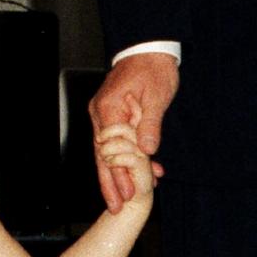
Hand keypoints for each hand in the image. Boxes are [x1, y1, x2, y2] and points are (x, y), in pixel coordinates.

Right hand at [89, 52, 178, 211]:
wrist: (149, 50)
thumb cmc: (152, 68)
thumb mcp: (156, 97)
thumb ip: (150, 124)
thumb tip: (147, 150)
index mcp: (108, 109)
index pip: (109, 149)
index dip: (118, 173)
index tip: (127, 192)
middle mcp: (101, 114)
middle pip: (102, 156)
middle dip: (110, 183)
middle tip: (116, 206)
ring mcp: (104, 116)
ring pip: (106, 153)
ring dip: (118, 175)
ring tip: (124, 198)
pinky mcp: (113, 116)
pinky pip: (116, 143)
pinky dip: (126, 159)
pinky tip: (142, 172)